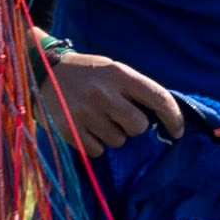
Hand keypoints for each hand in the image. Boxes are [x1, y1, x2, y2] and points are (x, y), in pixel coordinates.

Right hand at [35, 50, 185, 154]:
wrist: (42, 69)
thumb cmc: (86, 72)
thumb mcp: (112, 70)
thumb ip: (134, 90)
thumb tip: (161, 120)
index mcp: (119, 74)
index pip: (158, 97)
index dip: (173, 118)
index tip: (177, 132)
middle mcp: (104, 92)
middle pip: (138, 126)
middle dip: (132, 126)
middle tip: (118, 117)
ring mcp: (85, 112)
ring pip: (118, 141)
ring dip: (112, 135)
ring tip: (96, 119)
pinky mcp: (69, 129)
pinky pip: (97, 150)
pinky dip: (94, 144)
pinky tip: (84, 128)